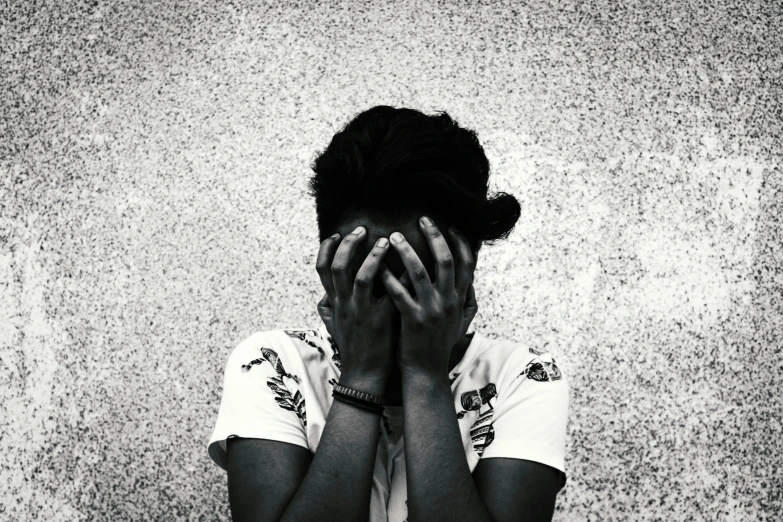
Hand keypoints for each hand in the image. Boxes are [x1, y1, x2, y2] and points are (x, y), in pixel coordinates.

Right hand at [315, 227, 412, 379]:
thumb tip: (324, 292)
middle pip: (338, 266)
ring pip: (361, 277)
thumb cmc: (352, 347)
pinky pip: (391, 294)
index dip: (327, 248)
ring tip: (386, 241)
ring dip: (373, 256)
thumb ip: (327, 306)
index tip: (337, 234)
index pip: (322, 268)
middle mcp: (345, 304)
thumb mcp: (333, 326)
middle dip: (349, 244)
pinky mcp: (380, 321)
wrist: (363, 374)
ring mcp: (362, 312)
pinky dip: (399, 278)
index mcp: (335, 302)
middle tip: (362, 230)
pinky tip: (410, 266)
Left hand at [379, 218, 477, 376]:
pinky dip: (388, 278)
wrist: (427, 373)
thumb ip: (467, 300)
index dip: (460, 242)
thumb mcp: (461, 322)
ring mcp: (431, 311)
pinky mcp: (413, 321)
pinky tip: (377, 266)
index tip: (449, 225)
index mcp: (460, 299)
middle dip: (435, 237)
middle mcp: (449, 302)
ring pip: (420, 273)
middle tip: (423, 219)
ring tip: (394, 236)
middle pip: (446, 261)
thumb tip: (471, 280)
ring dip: (407, 251)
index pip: (466, 264)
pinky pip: (399, 294)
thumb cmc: (440, 345)